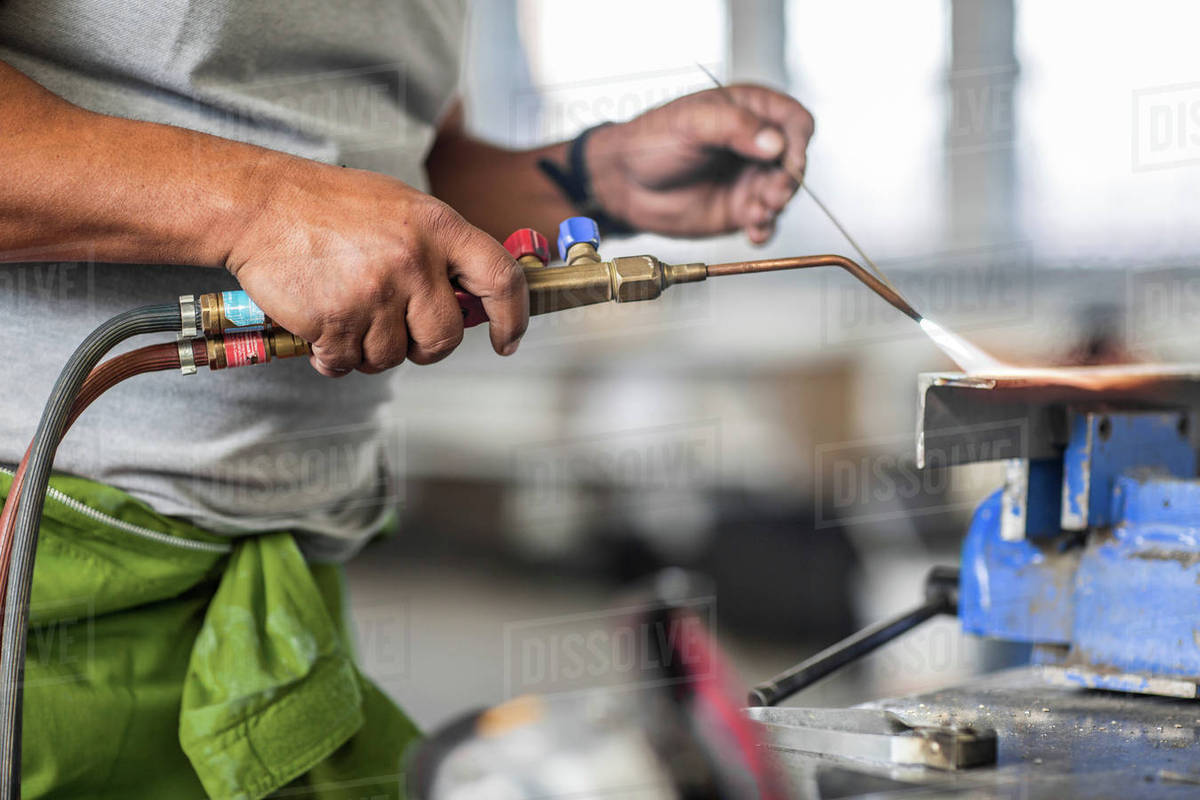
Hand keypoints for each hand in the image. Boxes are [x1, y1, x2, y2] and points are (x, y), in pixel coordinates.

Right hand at [225, 158, 527, 376]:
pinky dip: (334, 357)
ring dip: (370, 349)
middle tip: (402, 334)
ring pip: (392, 356)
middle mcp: (413, 261)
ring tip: (348, 313)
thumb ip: (439, 249)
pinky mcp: (337, 321)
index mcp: (438, 227)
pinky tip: (322, 326)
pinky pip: (348, 363)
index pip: (501, 278)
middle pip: (444, 337)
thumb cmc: (328, 206)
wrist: (262, 205)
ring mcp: (376, 293)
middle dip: (425, 348)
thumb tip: (472, 295)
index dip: (513, 316)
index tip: (506, 339)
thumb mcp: (402, 208)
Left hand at [586, 85, 813, 243]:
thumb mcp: (693, 122)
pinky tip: (755, 230)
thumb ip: (736, 127)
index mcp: (750, 112)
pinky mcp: (740, 210)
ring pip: (784, 194)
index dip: (797, 140)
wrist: (624, 182)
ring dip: (777, 205)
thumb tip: (775, 142)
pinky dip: (765, 228)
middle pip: (795, 161)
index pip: (795, 122)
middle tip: (773, 192)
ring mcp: (750, 179)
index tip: (784, 157)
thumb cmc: (652, 141)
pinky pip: (766, 222)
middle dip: (788, 180)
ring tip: (758, 212)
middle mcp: (756, 146)